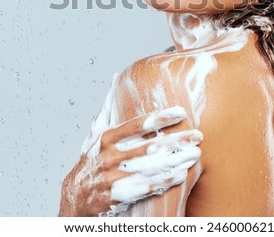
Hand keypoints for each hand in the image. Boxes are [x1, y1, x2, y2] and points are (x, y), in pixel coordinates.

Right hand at [58, 106, 202, 216]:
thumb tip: (116, 77)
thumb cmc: (91, 159)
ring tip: (195, 154)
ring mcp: (114, 177)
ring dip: (176, 160)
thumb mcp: (96, 131)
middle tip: (197, 135)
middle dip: (176, 140)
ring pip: (151, 167)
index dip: (160, 118)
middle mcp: (110, 156)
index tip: (181, 112)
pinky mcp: (118, 195)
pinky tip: (181, 174)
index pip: (137, 124)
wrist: (76, 195)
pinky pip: (146, 187)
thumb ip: (110, 105)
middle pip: (149, 146)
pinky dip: (164, 181)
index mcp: (107, 138)